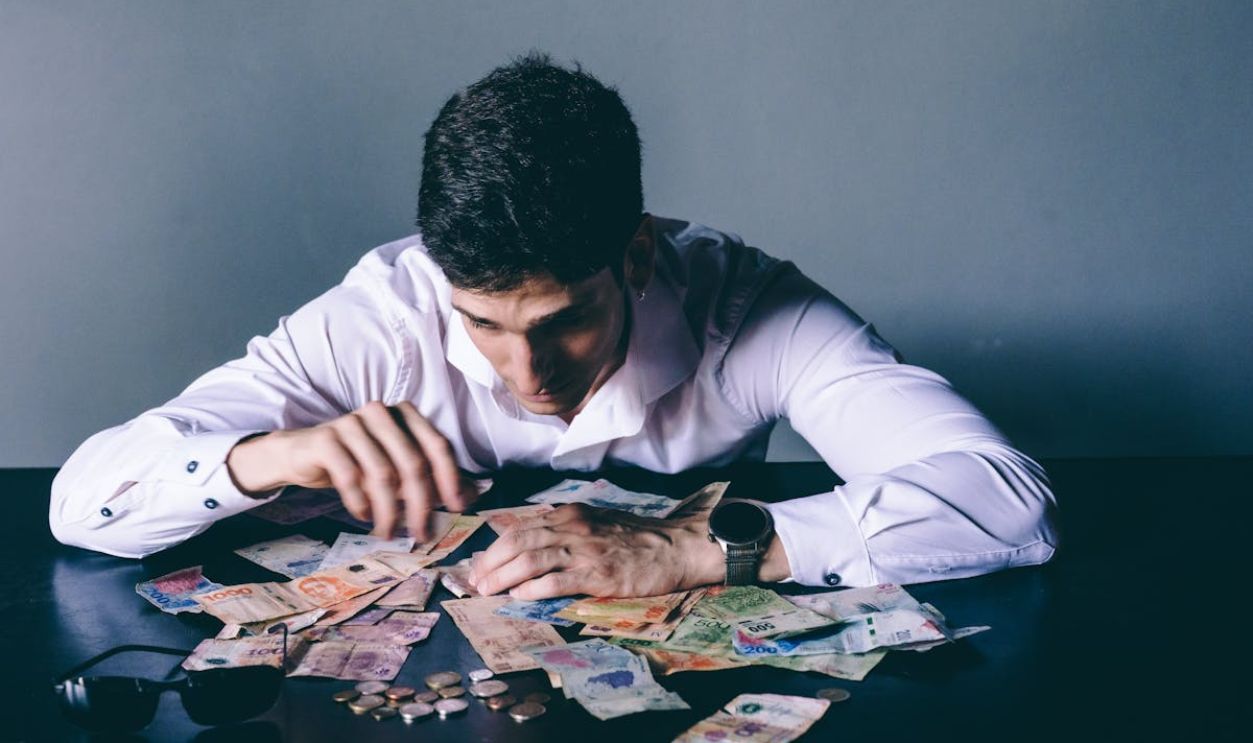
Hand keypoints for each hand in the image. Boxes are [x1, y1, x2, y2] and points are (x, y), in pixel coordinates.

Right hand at [226, 401, 478, 538]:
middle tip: (421, 534)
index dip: (451, 478)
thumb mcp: (398, 467)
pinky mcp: (326, 438)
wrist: (304, 454)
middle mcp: (382, 412)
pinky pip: (350, 476)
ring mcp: (352, 422)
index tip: (458, 509)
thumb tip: (473, 495)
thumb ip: (433, 477)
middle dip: (420, 504)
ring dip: (389, 511)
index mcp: (406, 413)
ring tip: (388, 532)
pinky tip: (364, 515)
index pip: (438, 446)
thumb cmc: (359, 461)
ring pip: (383, 474)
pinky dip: (360, 502)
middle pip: (413, 463)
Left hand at [469, 503, 725, 598]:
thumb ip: (567, 530)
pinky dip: (531, 588)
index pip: (521, 528)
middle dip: (491, 563)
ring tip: (487, 591)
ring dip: (503, 577)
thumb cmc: (638, 539)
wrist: (677, 546)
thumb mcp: (597, 523)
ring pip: (530, 559)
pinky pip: (555, 580)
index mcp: (571, 514)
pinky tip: (518, 597)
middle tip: (475, 582)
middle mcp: (573, 527)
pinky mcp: (597, 573)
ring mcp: (584, 550)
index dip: (495, 548)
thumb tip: (531, 545)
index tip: (480, 565)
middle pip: (518, 542)